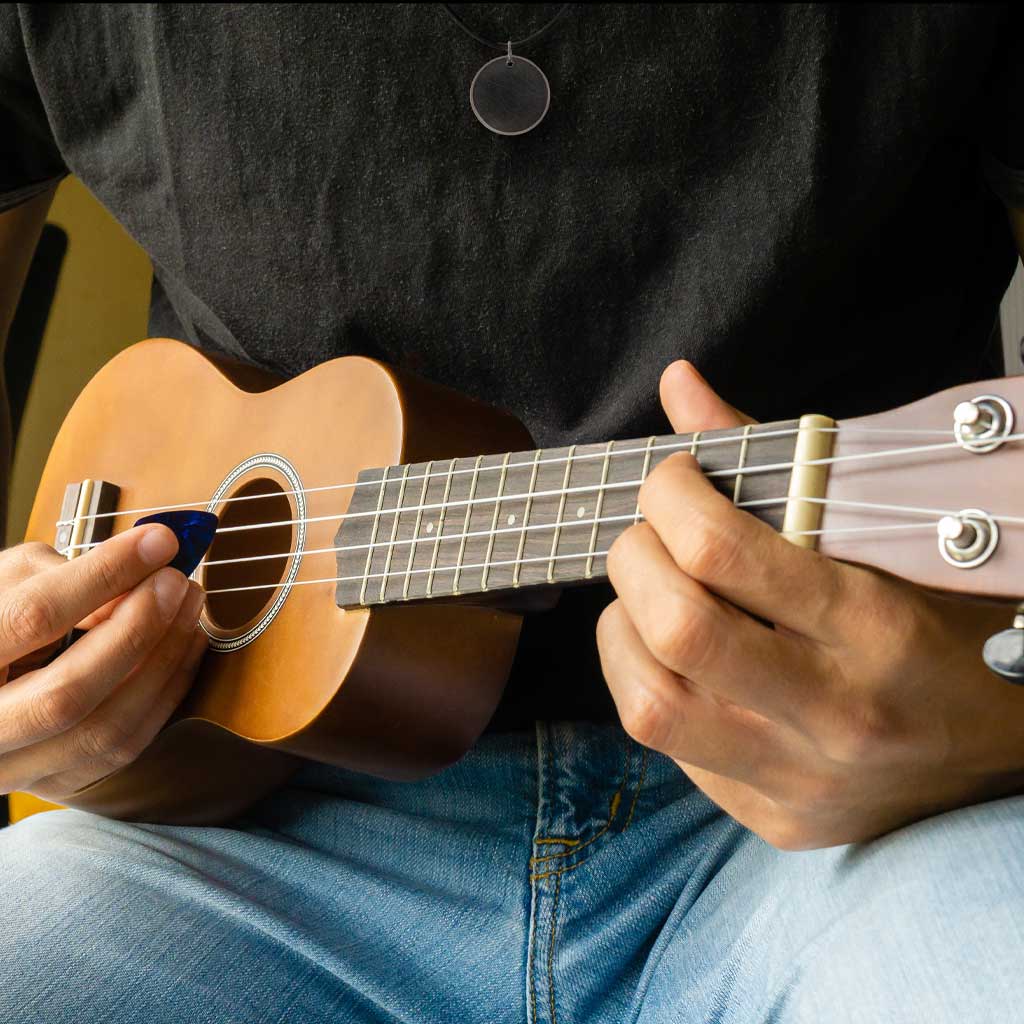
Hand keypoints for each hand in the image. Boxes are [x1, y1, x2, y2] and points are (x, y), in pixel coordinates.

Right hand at [0, 525, 206, 803]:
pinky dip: (166, 691)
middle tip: (177, 581)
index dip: (104, 575)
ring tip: (189, 605)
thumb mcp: (9, 582)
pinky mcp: (57, 781)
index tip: (159, 542)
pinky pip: (125, 746)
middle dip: (137, 631)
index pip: (34, 618)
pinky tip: (185, 644)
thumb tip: (141, 580)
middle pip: (68, 694)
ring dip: (163, 662)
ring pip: (105, 730)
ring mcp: (15, 767)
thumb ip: (65, 576)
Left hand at [598, 361, 1023, 848]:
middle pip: (676, 630)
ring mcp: (802, 778)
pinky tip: (673, 657)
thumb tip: (678, 385)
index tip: (671, 481)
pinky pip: (669, 747)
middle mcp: (836, 713)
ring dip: (622, 629)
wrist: (1012, 747)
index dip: (670, 497)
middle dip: (632, 560)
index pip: (724, 553)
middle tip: (647, 537)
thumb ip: (773, 459)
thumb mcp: (883, 534)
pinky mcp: (775, 819)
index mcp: (875, 626)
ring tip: (649, 598)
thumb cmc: (946, 618)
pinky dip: (646, 683)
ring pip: (649, 703)